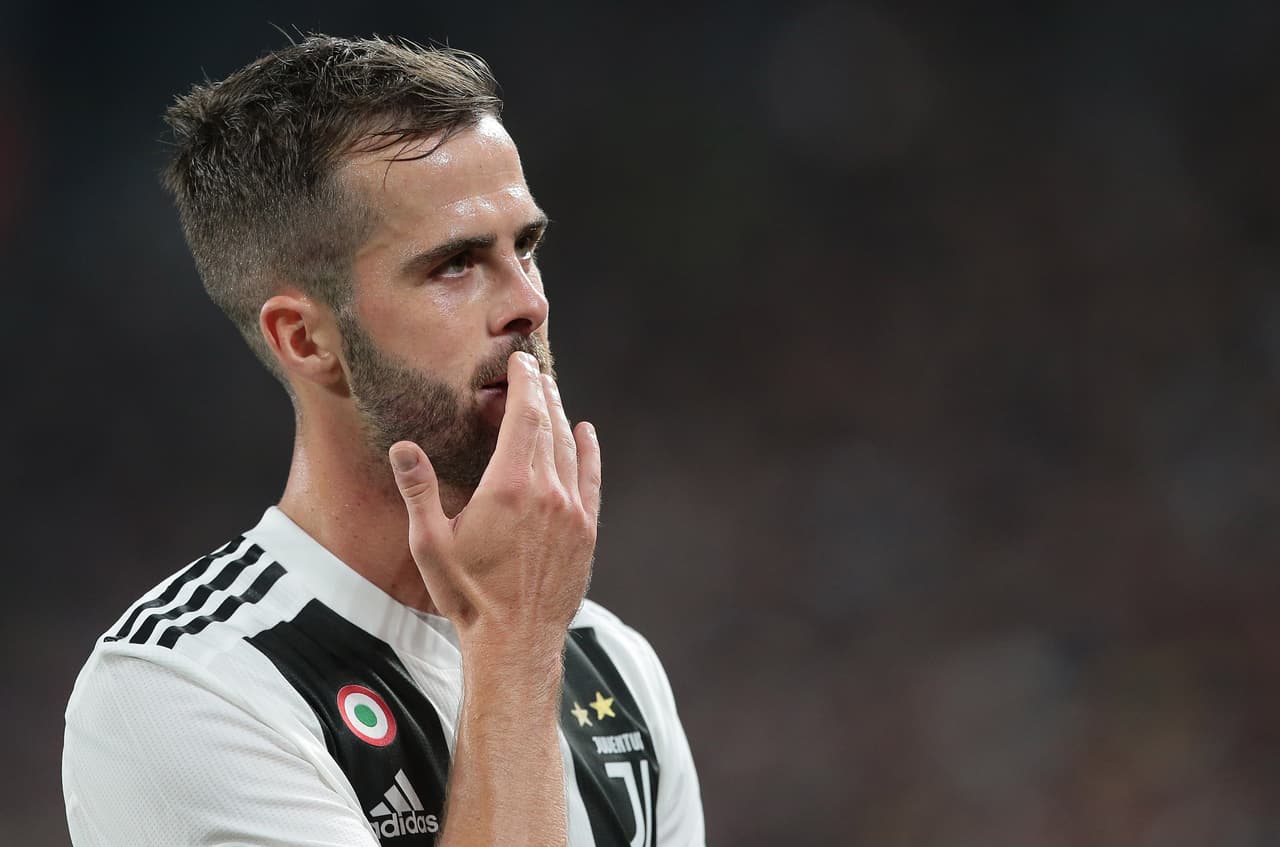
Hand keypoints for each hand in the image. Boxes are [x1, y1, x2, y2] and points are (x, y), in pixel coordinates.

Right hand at [388, 351, 601, 656]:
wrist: (516, 641)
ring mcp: (572, 511)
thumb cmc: (468, 596)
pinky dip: (587, 451)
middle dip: (540, 393)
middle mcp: (547, 492)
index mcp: (508, 487)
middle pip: (549, 425)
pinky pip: (590, 478)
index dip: (524, 384)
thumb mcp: (430, 545)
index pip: (524, 416)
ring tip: (550, 394)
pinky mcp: (586, 530)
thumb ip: (418, 491)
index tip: (520, 362)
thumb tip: (403, 448)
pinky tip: (585, 433)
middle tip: (533, 369)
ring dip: (560, 416)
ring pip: (569, 448)